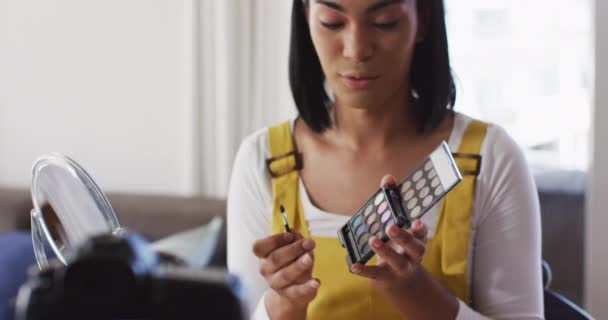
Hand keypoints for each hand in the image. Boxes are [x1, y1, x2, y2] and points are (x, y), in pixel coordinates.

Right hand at [252, 231, 318, 318]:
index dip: (274, 240)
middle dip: (293, 249)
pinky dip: (307, 287)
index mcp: (263, 255)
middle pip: (275, 258)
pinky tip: (316, 282)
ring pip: (285, 275)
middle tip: (309, 243)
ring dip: (298, 266)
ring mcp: (276, 283)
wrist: (291, 291)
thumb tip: (294, 233)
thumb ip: (293, 239)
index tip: (289, 235)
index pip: (259, 247)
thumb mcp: (291, 248)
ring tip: (309, 258)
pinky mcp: (289, 294)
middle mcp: (266, 270)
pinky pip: (297, 291)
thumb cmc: (290, 263)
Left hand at [351, 175, 428, 297]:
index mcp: (417, 239)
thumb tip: (388, 178)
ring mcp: (400, 268)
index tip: (417, 221)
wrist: (397, 276)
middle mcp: (412, 255)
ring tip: (373, 240)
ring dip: (385, 251)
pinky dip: (364, 270)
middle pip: (413, 248)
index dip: (420, 228)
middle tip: (390, 227)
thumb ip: (392, 201)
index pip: (422, 233)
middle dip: (403, 237)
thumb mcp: (397, 224)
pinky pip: (376, 274)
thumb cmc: (397, 243)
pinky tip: (353, 266)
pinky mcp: (386, 277)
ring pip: (397, 261)